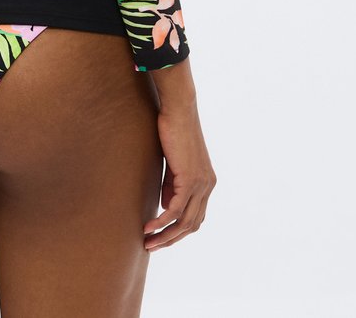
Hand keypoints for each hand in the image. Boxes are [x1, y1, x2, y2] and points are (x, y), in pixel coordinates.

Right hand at [142, 102, 215, 250]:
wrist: (179, 109)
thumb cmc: (173, 130)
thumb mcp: (174, 164)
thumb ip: (172, 185)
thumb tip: (166, 206)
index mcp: (207, 183)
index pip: (195, 216)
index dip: (178, 230)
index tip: (160, 236)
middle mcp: (208, 186)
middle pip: (192, 225)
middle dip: (171, 239)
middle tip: (152, 246)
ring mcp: (201, 183)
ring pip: (184, 221)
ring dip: (165, 235)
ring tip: (147, 242)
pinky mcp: (190, 179)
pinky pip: (175, 209)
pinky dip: (161, 221)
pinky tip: (149, 226)